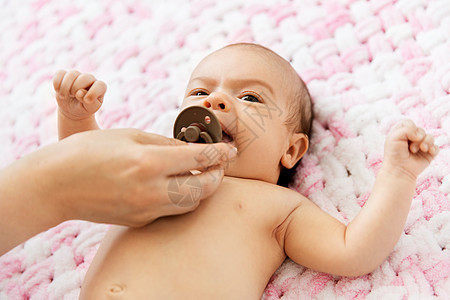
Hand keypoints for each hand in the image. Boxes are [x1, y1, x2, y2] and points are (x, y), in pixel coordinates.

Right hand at [0, 129, 236, 253]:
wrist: (57, 184)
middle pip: (202, 188)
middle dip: (217, 176)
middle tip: (220, 165)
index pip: (200, 159)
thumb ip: (165, 143)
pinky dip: (181, 198)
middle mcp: (151, 190)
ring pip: (190, 203)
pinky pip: (170, 210)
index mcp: (149, 162)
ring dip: (201, 189)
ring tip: (201, 174)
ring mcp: (145, 209)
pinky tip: (176, 185)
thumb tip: (190, 149)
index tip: (230, 150)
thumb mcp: (130, 136)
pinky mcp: (139, 220)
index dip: (220, 153)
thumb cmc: (89, 151)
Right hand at [53, 70, 106, 120]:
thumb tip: (80, 93)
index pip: (100, 85)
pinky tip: (57, 90)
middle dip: (76, 89)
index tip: (86, 101)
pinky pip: (60, 73)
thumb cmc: (84, 108)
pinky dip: (57, 82)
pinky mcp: (65, 75)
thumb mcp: (90, 109)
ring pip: (72, 74)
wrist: (73, 109)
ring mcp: (77, 75)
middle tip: (73, 96)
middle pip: (84, 78)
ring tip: (64, 96)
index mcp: (100, 87)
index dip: (93, 93)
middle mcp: (90, 79)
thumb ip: (90, 103)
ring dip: (65, 87)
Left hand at [383, 120, 438, 179]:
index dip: (410, 127)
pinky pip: (436, 147)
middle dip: (417, 138)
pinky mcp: (429, 153)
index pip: (409, 122)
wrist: (399, 170)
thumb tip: (420, 135)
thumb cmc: (394, 154)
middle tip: (411, 148)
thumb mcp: (394, 138)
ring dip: (426, 143)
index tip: (406, 136)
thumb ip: (406, 129)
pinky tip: (428, 152)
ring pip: (430, 137)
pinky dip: (433, 149)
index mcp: (402, 133)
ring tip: (419, 150)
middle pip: (421, 130)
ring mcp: (421, 145)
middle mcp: (412, 138)